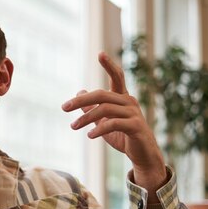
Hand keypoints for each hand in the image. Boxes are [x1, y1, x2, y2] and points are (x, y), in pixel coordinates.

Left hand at [61, 52, 166, 195]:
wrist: (142, 155)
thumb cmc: (123, 136)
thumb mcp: (103, 122)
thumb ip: (92, 108)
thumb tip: (79, 92)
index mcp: (122, 98)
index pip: (117, 77)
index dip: (109, 65)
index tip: (100, 54)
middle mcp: (129, 102)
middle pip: (102, 95)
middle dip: (81, 100)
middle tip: (64, 108)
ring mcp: (134, 113)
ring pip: (105, 110)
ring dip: (86, 118)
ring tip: (73, 126)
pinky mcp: (135, 126)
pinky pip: (113, 124)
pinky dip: (99, 129)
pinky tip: (89, 135)